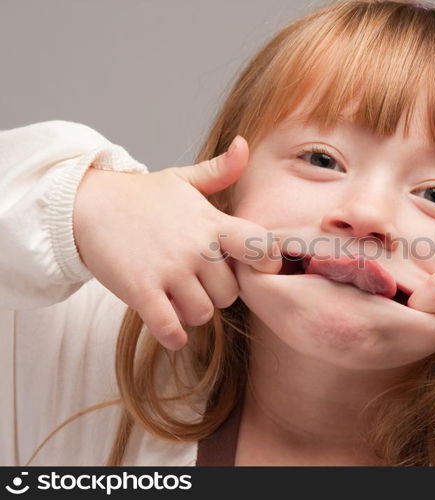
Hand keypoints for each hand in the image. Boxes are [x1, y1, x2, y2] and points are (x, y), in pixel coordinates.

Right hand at [73, 136, 280, 350]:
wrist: (87, 203)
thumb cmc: (142, 196)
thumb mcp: (183, 179)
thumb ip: (220, 171)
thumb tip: (245, 145)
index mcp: (212, 222)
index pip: (260, 248)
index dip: (265, 264)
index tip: (252, 269)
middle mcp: (196, 247)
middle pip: (230, 293)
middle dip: (217, 294)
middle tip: (200, 285)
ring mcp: (169, 269)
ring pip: (203, 313)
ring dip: (192, 313)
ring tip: (179, 299)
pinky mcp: (141, 289)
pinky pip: (170, 327)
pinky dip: (173, 335)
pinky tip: (170, 329)